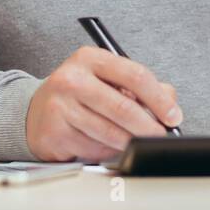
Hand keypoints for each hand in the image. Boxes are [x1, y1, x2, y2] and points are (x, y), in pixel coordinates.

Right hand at [25, 46, 182, 161]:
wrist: (36, 111)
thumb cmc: (78, 93)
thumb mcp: (107, 78)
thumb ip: (140, 86)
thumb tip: (170, 102)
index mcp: (90, 58)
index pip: (134, 75)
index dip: (159, 99)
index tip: (173, 115)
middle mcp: (72, 79)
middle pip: (123, 107)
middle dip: (149, 126)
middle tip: (161, 135)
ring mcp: (60, 106)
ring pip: (109, 132)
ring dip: (131, 142)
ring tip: (139, 142)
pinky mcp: (54, 132)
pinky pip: (93, 148)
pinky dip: (109, 151)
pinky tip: (111, 146)